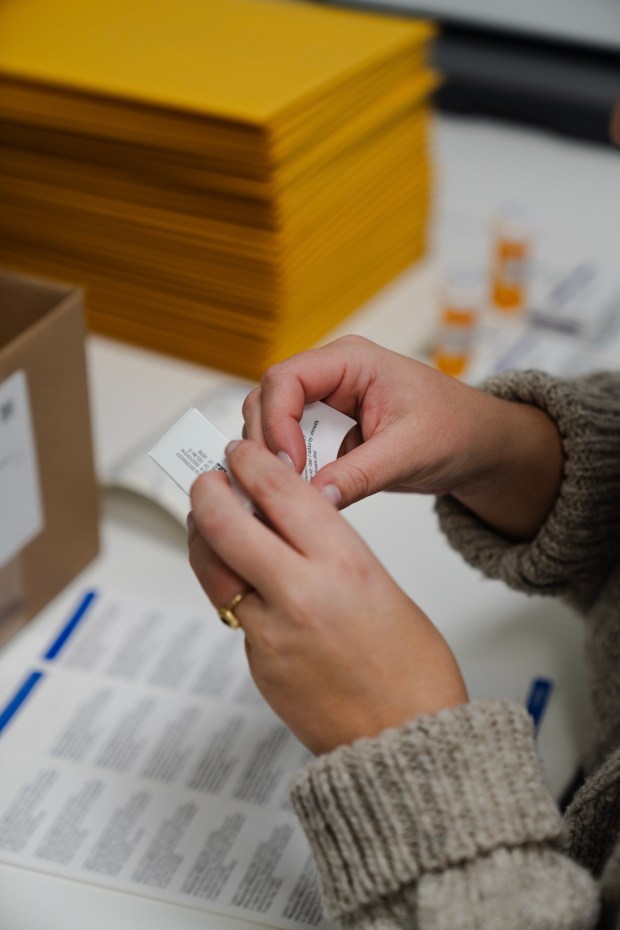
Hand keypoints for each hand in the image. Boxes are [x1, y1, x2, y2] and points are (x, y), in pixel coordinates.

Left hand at [188, 440, 466, 754]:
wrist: (406, 742)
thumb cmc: (412, 668)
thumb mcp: (380, 585)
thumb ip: (330, 550)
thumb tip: (285, 522)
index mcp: (344, 564)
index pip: (279, 491)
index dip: (250, 463)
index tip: (239, 453)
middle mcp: (300, 593)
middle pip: (224, 523)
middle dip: (206, 491)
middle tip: (206, 480)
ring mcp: (270, 632)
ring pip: (211, 567)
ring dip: (202, 537)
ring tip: (207, 523)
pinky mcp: (256, 664)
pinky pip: (232, 611)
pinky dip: (231, 586)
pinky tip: (243, 581)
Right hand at [243, 335, 563, 539]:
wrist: (476, 445)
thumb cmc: (455, 428)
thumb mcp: (411, 452)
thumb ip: (361, 474)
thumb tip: (316, 498)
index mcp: (350, 360)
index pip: (286, 379)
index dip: (277, 423)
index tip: (289, 466)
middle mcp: (330, 377)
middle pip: (267, 400)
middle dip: (266, 442)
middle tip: (278, 483)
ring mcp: (326, 404)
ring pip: (272, 424)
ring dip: (273, 458)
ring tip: (287, 492)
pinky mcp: (328, 433)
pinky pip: (292, 449)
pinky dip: (289, 472)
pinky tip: (298, 494)